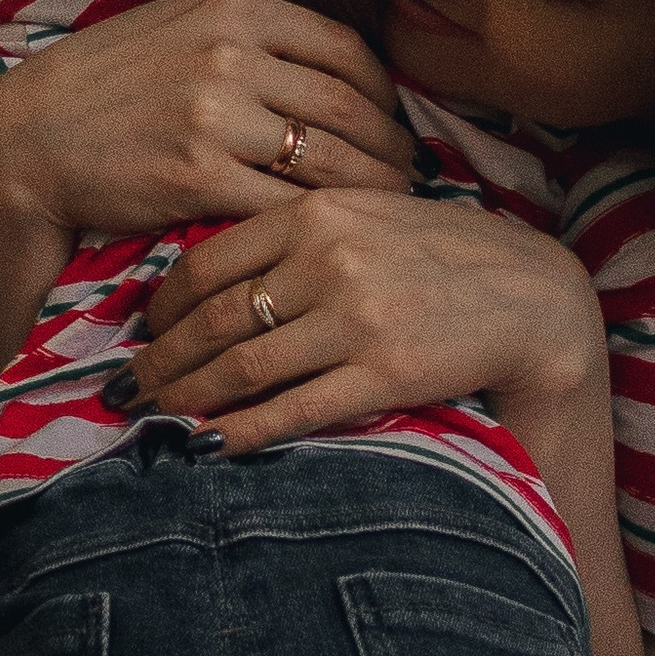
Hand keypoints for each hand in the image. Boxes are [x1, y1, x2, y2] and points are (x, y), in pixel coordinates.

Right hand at [0, 0, 414, 242]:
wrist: (26, 140)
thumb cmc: (104, 87)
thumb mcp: (174, 25)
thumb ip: (247, 30)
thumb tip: (327, 57)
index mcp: (233, 7)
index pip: (345, 48)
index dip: (385, 92)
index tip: (395, 122)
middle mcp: (230, 53)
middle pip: (349, 105)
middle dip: (393, 145)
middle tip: (411, 174)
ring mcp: (214, 114)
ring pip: (329, 157)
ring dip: (372, 187)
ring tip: (389, 206)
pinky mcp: (197, 175)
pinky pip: (283, 201)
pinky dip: (319, 220)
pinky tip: (334, 232)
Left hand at [131, 191, 603, 452]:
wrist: (533, 298)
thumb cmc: (443, 257)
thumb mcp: (368, 216)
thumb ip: (297, 234)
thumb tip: (213, 276)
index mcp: (317, 210)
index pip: (209, 261)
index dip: (161, 305)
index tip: (139, 331)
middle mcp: (329, 258)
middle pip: (213, 319)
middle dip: (159, 360)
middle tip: (121, 389)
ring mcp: (356, 318)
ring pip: (242, 367)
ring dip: (185, 401)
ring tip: (151, 421)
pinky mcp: (384, 373)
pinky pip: (293, 409)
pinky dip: (242, 431)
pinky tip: (209, 445)